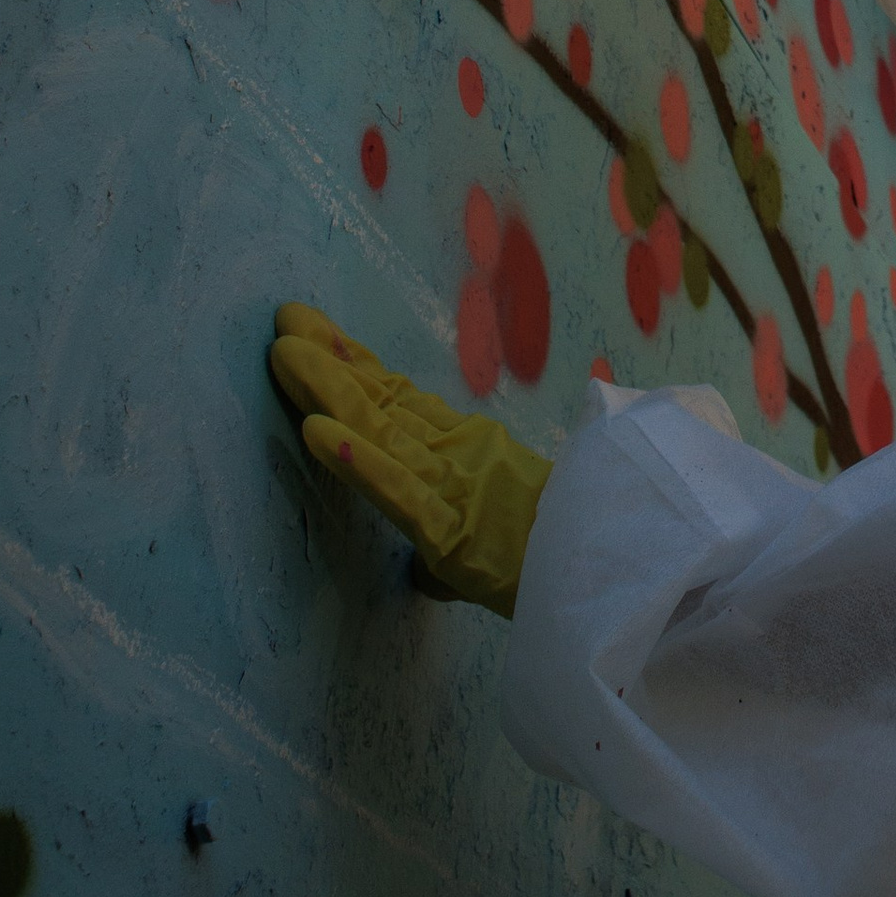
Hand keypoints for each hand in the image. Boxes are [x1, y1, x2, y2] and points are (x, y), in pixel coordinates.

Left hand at [268, 303, 550, 617]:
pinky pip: (397, 491)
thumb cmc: (551, 561)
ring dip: (330, 391)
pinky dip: (357, 461)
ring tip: (286, 354)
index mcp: (461, 453)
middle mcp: (451, 457)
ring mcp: (450, 487)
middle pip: (380, 402)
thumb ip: (444, 553)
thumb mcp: (479, 554)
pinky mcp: (450, 528)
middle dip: (329, 360)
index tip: (312, 332)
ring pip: (380, 431)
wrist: (609, 576)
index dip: (353, 365)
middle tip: (286, 319)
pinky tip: (318, 433)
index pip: (397, 403)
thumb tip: (420, 571)